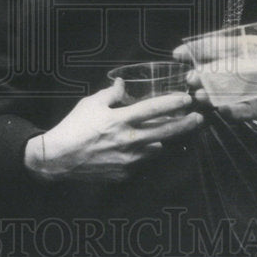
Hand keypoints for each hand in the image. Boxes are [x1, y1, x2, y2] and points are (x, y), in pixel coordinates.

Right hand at [26, 81, 202, 181]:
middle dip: (185, 124)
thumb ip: (111, 94)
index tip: (186, 99)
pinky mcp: (124, 173)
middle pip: (165, 132)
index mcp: (120, 120)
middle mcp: (128, 141)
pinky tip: (142, 147)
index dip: (173, 104)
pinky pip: (141, 162)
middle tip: (198, 118)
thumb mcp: (90, 104)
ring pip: (156, 149)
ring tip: (170, 132)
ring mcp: (128, 160)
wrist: (58, 158)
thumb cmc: (73, 127)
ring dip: (164, 140)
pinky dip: (144, 153)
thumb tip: (123, 83)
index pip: (153, 109)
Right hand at [178, 36, 256, 121]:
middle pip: (221, 71)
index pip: (226, 46)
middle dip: (203, 74)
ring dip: (212, 95)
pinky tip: (221, 112)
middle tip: (191, 79)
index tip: (182, 51)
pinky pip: (244, 112)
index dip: (203, 48)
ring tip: (198, 97)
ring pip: (228, 92)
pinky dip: (232, 113)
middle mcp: (254, 70)